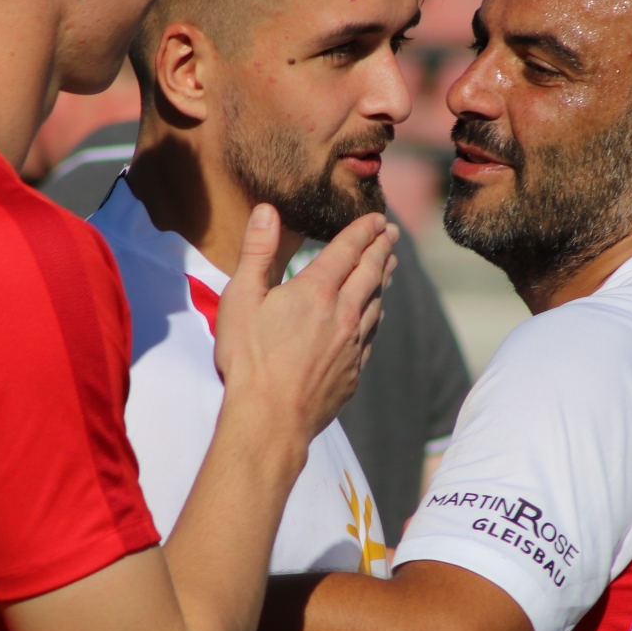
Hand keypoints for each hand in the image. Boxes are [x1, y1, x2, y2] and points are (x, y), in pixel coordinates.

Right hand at [214, 205, 393, 441]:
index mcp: (316, 291)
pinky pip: (372, 333)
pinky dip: (377, 314)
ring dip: (384, 279)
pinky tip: (376, 312)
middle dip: (382, 248)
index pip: (348, 250)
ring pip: (377, 302)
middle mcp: (343, 313)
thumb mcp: (241, 299)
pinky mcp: (354, 370)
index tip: (376, 218)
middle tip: (391, 233)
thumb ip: (256, 251)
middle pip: (371, 272)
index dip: (363, 231)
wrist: (271, 419)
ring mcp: (353, 344)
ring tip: (390, 265)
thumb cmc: (248, 360)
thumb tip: (267, 211)